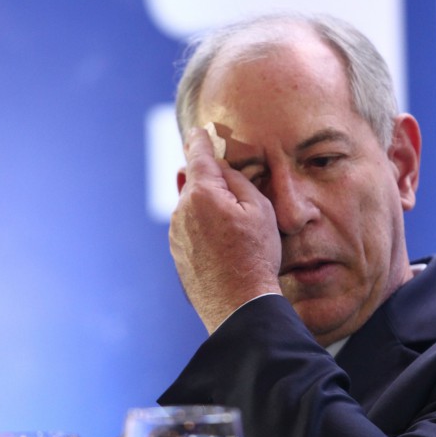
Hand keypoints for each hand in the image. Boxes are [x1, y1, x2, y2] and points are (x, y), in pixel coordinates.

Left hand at [169, 127, 281, 332]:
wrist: (239, 305)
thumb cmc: (255, 255)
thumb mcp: (259, 209)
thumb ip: (238, 182)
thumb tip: (222, 172)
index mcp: (202, 194)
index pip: (198, 155)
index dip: (201, 140)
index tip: (199, 131)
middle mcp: (182, 211)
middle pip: (192, 181)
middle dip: (206, 176)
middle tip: (226, 178)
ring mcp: (176, 234)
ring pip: (191, 207)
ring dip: (206, 204)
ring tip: (233, 221)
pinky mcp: (177, 253)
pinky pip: (189, 228)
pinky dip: (202, 225)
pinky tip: (223, 241)